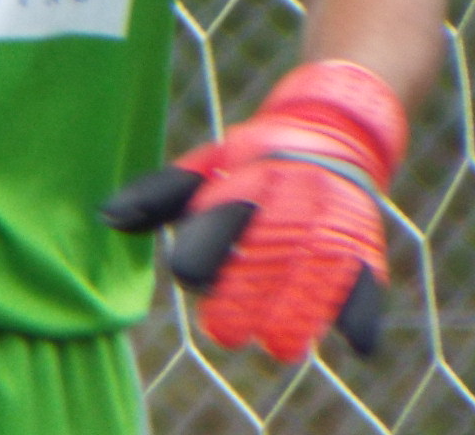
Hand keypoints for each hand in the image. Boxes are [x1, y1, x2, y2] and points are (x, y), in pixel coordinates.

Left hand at [101, 60, 406, 362]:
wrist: (328, 129)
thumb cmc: (248, 163)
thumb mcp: (202, 168)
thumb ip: (157, 197)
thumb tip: (108, 218)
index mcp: (245, 181)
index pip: (221, 219)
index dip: (203, 251)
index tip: (188, 275)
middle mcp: (288, 201)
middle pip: (267, 252)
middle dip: (246, 293)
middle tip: (224, 330)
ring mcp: (328, 222)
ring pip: (316, 271)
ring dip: (300, 310)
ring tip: (280, 345)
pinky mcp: (361, 243)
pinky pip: (366, 277)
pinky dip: (362, 310)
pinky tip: (355, 343)